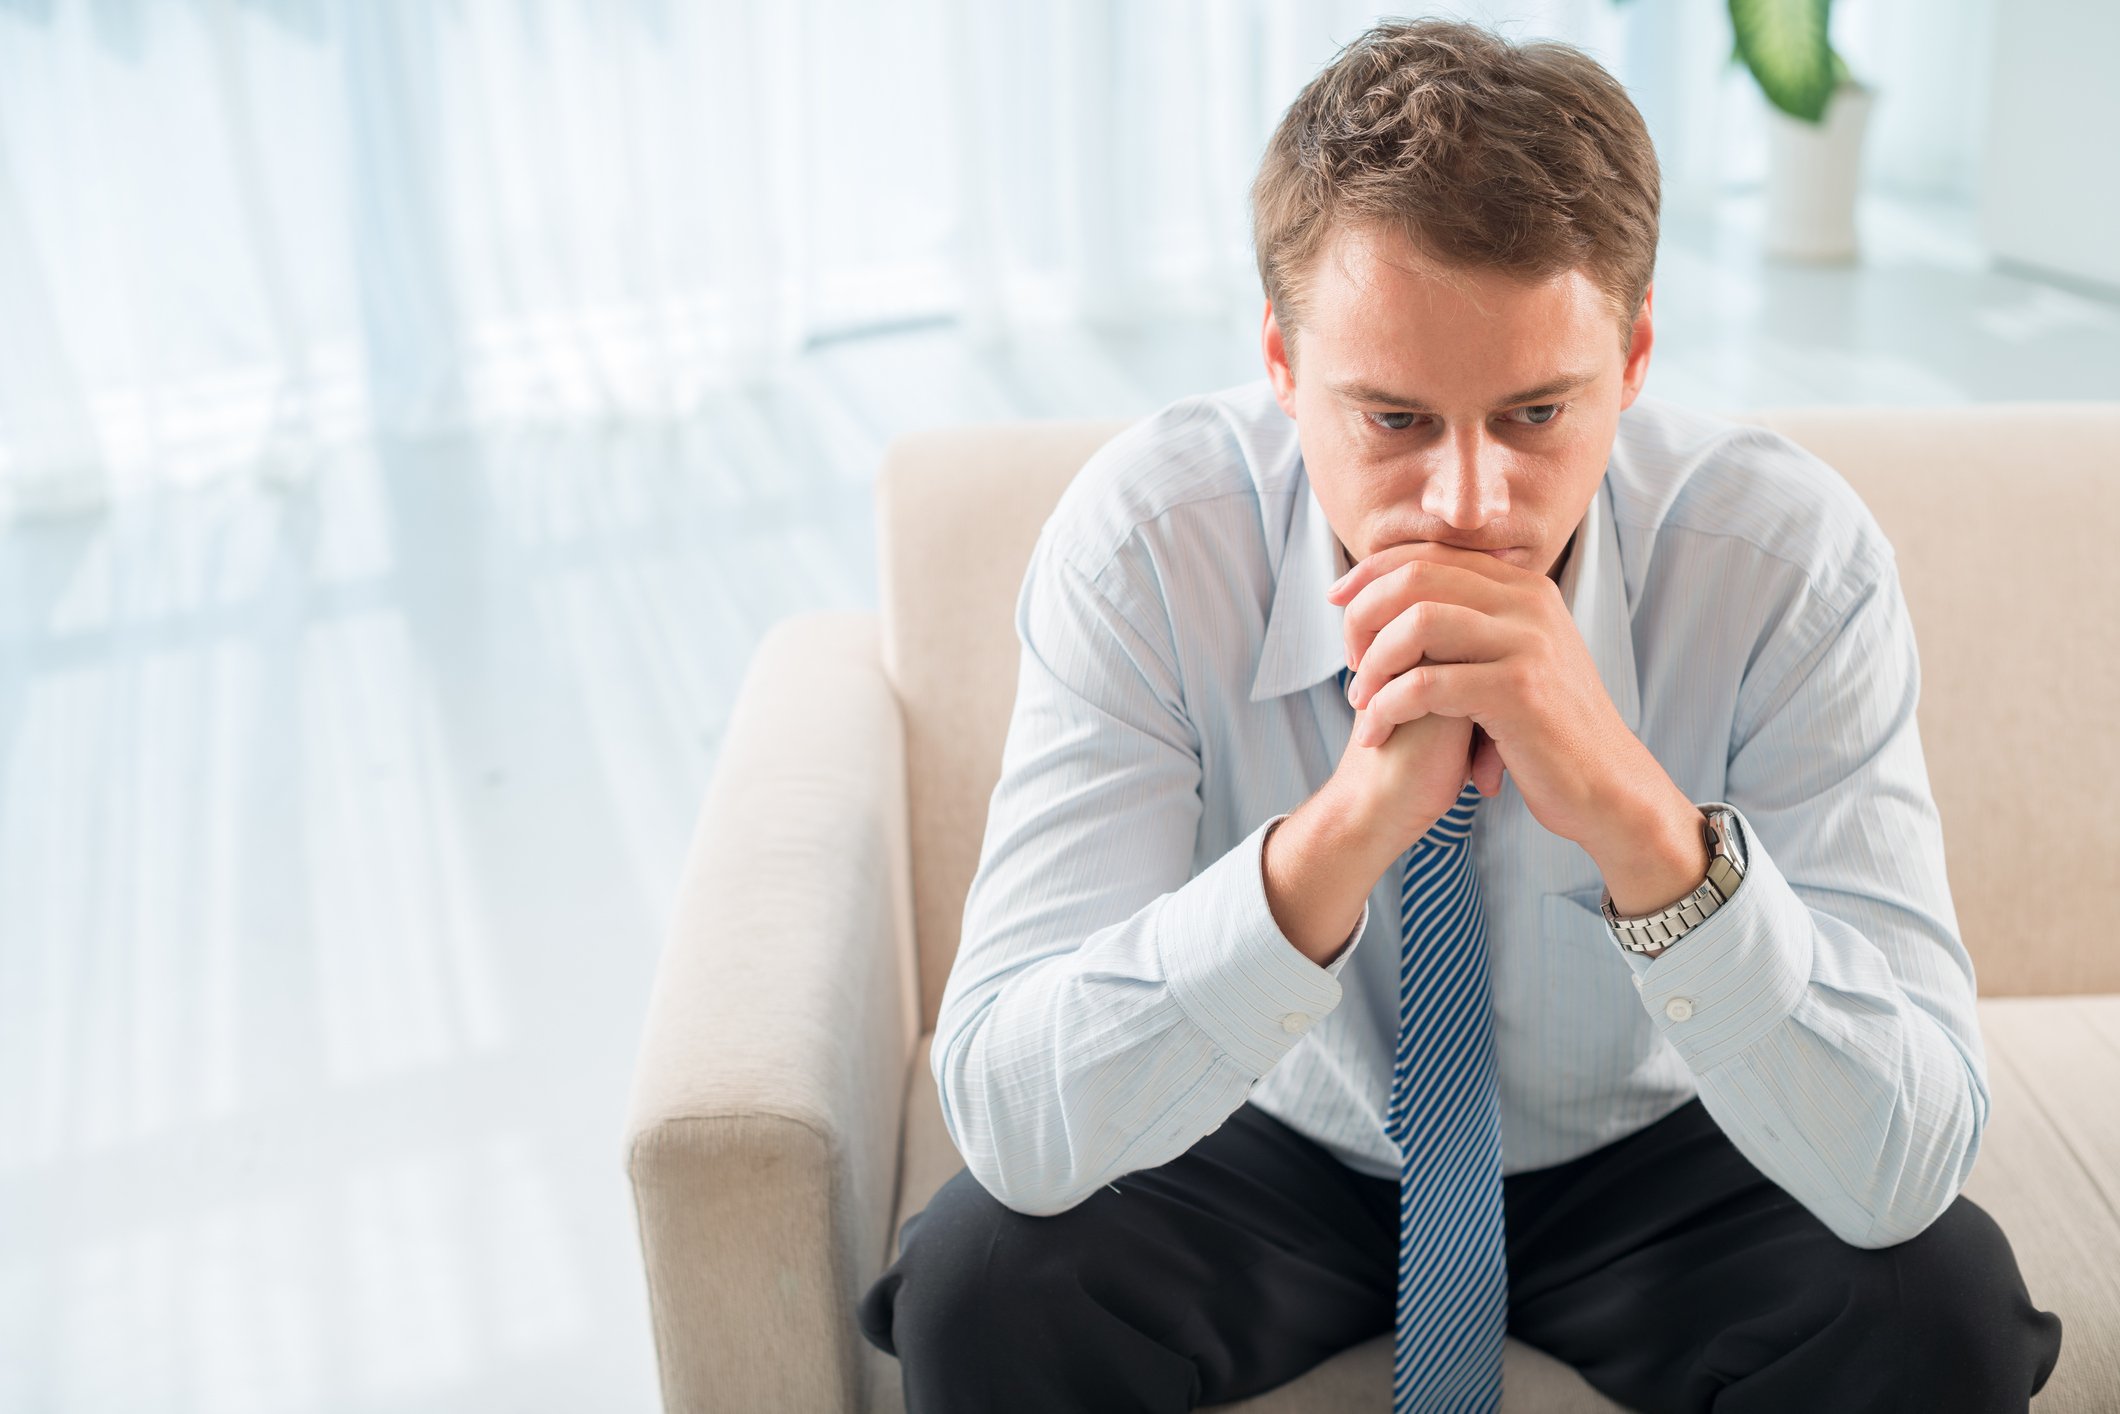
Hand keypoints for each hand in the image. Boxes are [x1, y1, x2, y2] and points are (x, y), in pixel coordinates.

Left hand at [1327, 541, 1663, 850]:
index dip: (1372, 571)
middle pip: (1417, 576)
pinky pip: (1428, 684)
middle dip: (1365, 614)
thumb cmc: (1546, 729)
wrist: (1605, 785)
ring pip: (1418, 623)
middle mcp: (1528, 603)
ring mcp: (1527, 644)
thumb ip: (1474, 622)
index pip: (1431, 552)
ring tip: (1361, 701)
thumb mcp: (1516, 658)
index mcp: (1523, 588)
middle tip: (1351, 660)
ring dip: (1375, 663)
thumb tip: (1405, 596)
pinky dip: (1388, 706)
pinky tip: (1376, 732)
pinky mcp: (1519, 691)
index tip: (1336, 600)